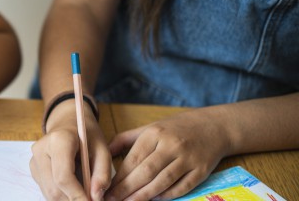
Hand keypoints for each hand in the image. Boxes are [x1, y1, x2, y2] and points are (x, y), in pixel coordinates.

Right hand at [30, 100, 111, 200]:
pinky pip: (46, 190)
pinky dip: (61, 194)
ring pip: (49, 193)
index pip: (63, 176)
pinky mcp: (33, 169)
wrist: (69, 123)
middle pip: (54, 189)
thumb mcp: (103, 150)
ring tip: (82, 190)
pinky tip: (72, 185)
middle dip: (72, 199)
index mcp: (59, 140)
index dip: (77, 195)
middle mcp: (40, 150)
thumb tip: (96, 197)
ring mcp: (34, 160)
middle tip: (90, 199)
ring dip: (67, 198)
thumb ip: (102, 173)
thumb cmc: (87, 136)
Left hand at [105, 111, 229, 199]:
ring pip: (163, 181)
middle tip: (112, 200)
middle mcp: (171, 145)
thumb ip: (125, 139)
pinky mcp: (202, 170)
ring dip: (144, 196)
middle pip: (146, 172)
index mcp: (155, 133)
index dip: (119, 177)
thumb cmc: (176, 128)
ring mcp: (188, 158)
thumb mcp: (150, 127)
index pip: (133, 159)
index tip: (106, 188)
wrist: (215, 126)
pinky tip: (154, 200)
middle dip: (126, 189)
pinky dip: (167, 195)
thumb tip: (104, 152)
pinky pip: (182, 187)